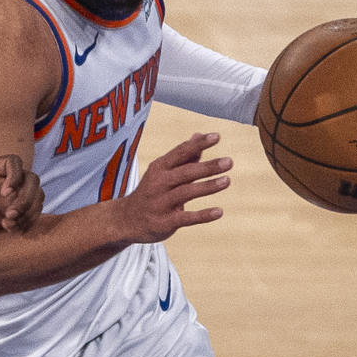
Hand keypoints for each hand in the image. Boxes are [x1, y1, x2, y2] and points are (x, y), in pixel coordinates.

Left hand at [0, 154, 45, 247]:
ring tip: (8, 224)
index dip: (16, 175)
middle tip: (10, 215)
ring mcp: (8, 199)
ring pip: (36, 196)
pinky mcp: (10, 215)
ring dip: (29, 212)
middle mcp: (0, 182)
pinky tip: (10, 230)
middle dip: (26, 198)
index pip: (12, 162)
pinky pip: (31, 213)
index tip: (5, 194)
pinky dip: (28, 222)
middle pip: (31, 179)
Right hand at [114, 133, 231, 245]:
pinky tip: (219, 211)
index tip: (216, 136)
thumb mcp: (163, 172)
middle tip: (229, 162)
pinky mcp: (164, 222)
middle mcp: (159, 183)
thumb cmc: (151, 191)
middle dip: (207, 167)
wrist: (127, 220)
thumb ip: (184, 156)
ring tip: (227, 180)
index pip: (180, 152)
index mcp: (160, 168)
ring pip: (186, 192)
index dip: (198, 144)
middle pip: (185, 172)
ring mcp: (161, 203)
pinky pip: (186, 218)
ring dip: (207, 186)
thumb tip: (199, 135)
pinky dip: (202, 215)